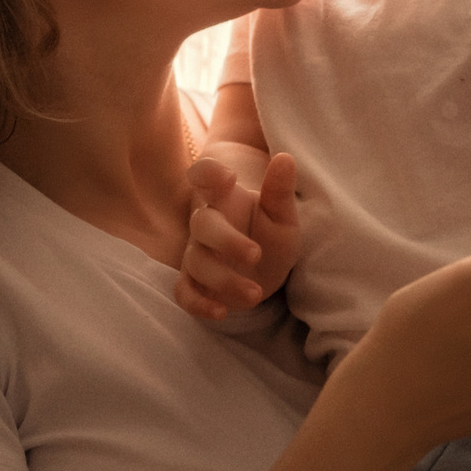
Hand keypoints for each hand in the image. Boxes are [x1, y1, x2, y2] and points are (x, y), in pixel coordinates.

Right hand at [173, 146, 300, 318]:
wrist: (265, 265)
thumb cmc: (270, 233)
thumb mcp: (282, 214)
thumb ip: (279, 190)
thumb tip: (286, 159)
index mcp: (224, 197)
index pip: (203, 175)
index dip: (208, 173)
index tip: (229, 177)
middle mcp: (206, 223)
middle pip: (202, 225)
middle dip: (226, 241)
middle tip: (256, 255)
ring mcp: (197, 253)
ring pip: (197, 262)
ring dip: (224, 280)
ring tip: (256, 294)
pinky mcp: (195, 282)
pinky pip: (184, 291)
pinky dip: (197, 303)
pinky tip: (220, 312)